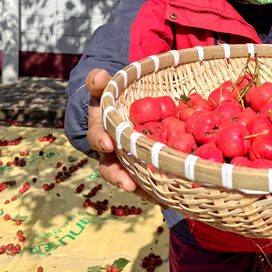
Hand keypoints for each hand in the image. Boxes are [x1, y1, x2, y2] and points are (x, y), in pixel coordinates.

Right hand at [86, 69, 165, 207]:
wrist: (124, 112)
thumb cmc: (114, 100)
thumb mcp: (104, 89)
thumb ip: (99, 82)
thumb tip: (99, 75)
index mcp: (102, 133)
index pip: (98, 139)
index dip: (102, 142)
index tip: (109, 144)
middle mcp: (113, 153)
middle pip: (112, 169)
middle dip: (120, 177)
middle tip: (129, 184)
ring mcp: (129, 163)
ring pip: (133, 179)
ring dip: (142, 188)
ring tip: (156, 196)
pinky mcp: (146, 168)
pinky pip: (151, 181)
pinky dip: (160, 190)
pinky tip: (174, 197)